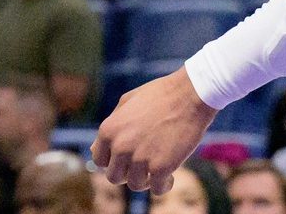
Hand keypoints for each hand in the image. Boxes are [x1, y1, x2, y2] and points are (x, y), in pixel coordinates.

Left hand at [93, 66, 217, 192]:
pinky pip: (157, 190)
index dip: (113, 161)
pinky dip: (164, 185)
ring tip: (158, 167)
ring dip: (146, 180)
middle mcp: (120, 147)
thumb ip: (111, 125)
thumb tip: (95, 150)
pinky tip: (170, 175)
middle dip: (128, 173)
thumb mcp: (127, 102)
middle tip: (143, 164)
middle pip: (114, 177)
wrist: (190, 94)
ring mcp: (140, 159)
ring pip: (136, 185)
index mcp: (108, 130)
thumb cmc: (160, 95)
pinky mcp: (161, 168)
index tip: (127, 158)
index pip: (99, 160)